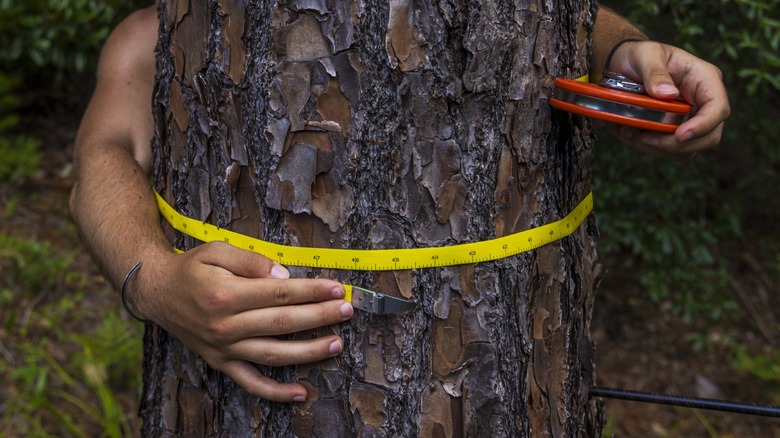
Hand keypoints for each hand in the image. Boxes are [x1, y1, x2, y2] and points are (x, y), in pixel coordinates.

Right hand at [130, 242, 352, 402]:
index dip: (312, 291)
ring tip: (336, 343)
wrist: (156, 292)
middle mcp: (225, 325)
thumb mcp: (217, 249)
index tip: (336, 288)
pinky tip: (301, 392)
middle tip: (347, 310)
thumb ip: (251, 260)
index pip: (280, 293)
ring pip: (273, 354)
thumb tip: (284, 275)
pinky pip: (250, 382)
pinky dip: (275, 392)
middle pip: (283, 323)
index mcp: (226, 294)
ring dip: (309, 352)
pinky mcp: (220, 363)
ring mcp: (223, 348)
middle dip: (319, 317)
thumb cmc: (191, 267)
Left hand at [602, 40, 729, 160]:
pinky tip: (629, 133)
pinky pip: (668, 150)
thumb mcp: (646, 55)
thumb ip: (655, 72)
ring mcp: (690, 119)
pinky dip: (648, 148)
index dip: (703, 126)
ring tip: (631, 133)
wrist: (624, 66)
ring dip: (658, 148)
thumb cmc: (640, 56)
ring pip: (687, 150)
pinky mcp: (673, 131)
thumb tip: (668, 94)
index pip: (718, 108)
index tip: (679, 136)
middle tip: (647, 139)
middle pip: (709, 137)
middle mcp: (702, 102)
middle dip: (679, 145)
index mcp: (704, 79)